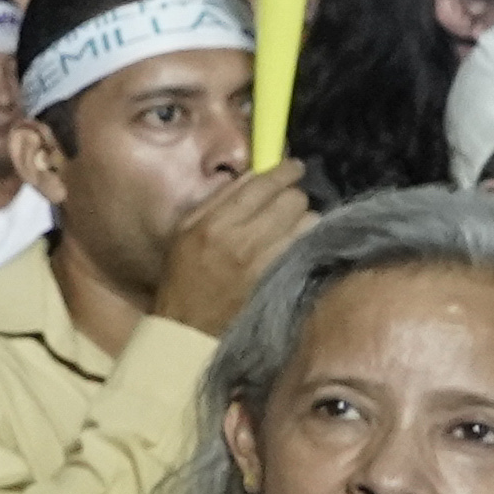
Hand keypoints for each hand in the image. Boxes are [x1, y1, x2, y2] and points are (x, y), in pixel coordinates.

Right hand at [149, 160, 315, 336]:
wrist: (189, 326)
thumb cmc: (184, 275)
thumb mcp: (186, 230)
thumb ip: (218, 200)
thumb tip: (253, 174)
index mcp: (217, 223)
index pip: (263, 183)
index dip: (284, 170)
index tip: (293, 166)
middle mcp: (245, 239)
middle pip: (293, 199)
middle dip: (293, 195)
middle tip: (286, 201)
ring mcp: (268, 260)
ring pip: (308, 221)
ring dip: (303, 218)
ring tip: (291, 224)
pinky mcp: (282, 277)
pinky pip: (306, 245)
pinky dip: (304, 238)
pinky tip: (293, 242)